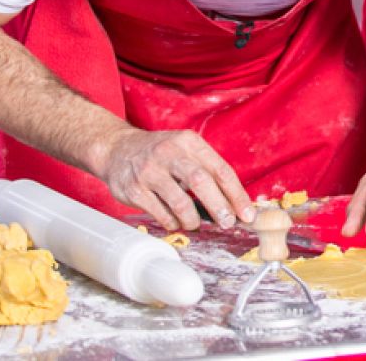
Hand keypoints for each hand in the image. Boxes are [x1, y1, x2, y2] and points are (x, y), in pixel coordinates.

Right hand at [95, 127, 254, 230]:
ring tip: (195, 224)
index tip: (247, 214)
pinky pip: (160, 212)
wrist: (117, 150)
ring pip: (180, 201)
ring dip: (192, 219)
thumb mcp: (186, 151)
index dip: (236, 194)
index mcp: (189, 142)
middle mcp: (169, 153)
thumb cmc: (162, 155)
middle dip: (219, 206)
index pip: (220, 169)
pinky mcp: (134, 189)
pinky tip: (175, 222)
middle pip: (201, 181)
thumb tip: (235, 204)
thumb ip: (208, 171)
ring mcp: (149, 171)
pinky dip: (172, 222)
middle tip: (227, 223)